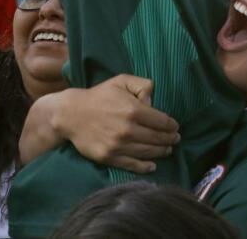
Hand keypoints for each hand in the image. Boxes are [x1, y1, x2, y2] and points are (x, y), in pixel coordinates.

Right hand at [26, 75, 179, 172]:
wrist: (70, 114)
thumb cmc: (99, 96)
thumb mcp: (121, 81)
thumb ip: (142, 85)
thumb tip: (154, 102)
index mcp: (133, 110)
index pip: (162, 121)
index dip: (172, 126)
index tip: (175, 127)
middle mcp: (128, 129)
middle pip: (157, 138)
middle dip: (170, 139)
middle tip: (175, 139)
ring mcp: (118, 145)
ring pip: (148, 152)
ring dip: (161, 152)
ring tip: (168, 150)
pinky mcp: (109, 157)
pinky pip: (132, 164)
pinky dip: (145, 166)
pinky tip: (153, 165)